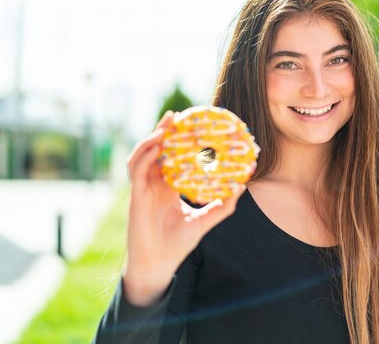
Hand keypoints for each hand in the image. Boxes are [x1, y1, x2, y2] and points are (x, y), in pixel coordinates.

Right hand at [123, 110, 244, 305]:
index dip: (177, 141)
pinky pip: (137, 171)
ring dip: (151, 138)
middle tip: (178, 115)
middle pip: (155, 151)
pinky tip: (157, 146)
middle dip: (163, 131)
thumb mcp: (204, 220)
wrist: (159, 264)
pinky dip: (145, 156)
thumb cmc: (178, 244)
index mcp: (166, 187)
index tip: (191, 126)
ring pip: (142, 156)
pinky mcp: (136, 197)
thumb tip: (242, 186)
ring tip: (166, 125)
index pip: (170, 157)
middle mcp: (153, 184)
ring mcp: (142, 189)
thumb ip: (222, 205)